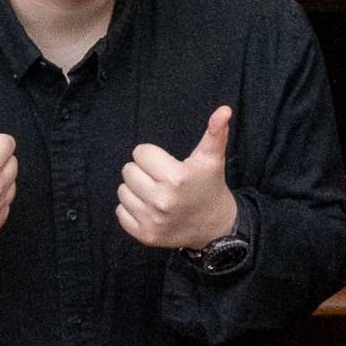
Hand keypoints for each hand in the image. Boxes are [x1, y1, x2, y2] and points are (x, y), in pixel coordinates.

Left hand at [116, 104, 238, 251]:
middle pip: (128, 170)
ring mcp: (153, 221)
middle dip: (143, 171)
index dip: (152, 156)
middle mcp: (162, 201)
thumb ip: (215, 132)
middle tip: (160, 178)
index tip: (166, 164)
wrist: (215, 227)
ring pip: (122, 191)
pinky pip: (120, 213)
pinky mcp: (146, 236)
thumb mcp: (212, 159)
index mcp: (176, 178)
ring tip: (155, 192)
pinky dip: (131, 209)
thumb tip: (224, 109)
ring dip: (136, 189)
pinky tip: (149, 208)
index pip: (140, 153)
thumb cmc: (209, 186)